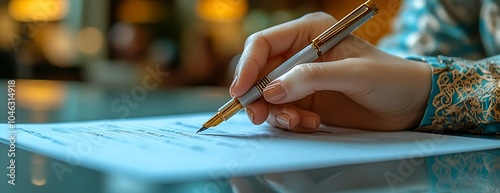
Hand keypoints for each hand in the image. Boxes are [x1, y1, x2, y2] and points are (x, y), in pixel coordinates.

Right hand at [230, 12, 431, 131]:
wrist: (410, 104)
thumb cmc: (389, 78)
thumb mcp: (354, 73)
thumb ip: (312, 78)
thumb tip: (272, 90)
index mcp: (309, 33)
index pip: (264, 44)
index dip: (247, 66)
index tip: (240, 91)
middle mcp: (300, 54)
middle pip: (259, 72)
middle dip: (257, 95)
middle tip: (260, 116)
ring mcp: (302, 79)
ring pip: (268, 96)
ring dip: (278, 112)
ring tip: (301, 120)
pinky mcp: (306, 100)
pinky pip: (283, 112)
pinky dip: (291, 121)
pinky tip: (313, 122)